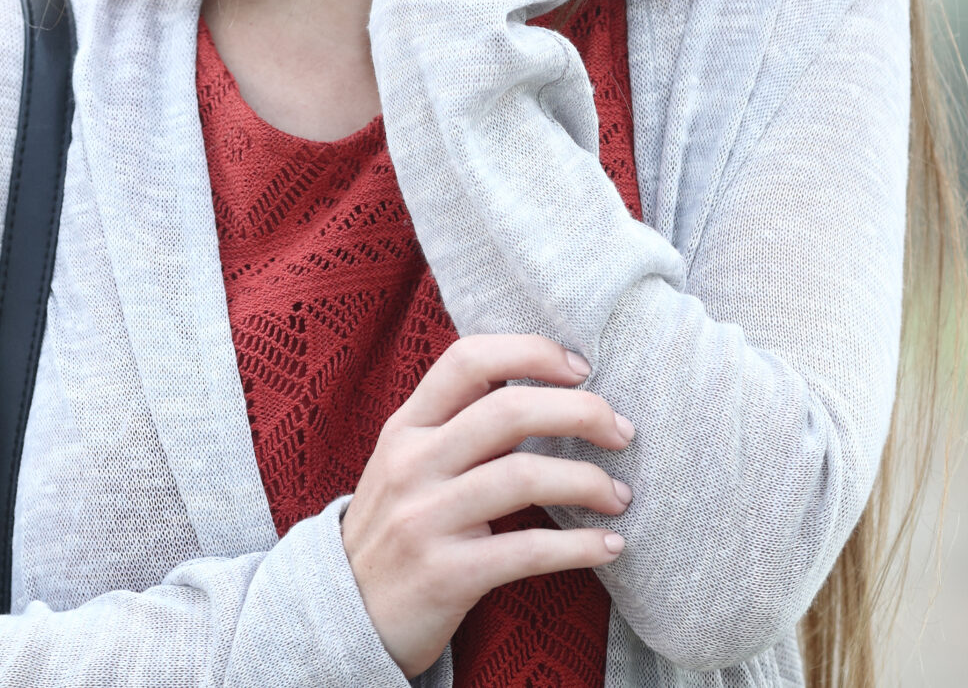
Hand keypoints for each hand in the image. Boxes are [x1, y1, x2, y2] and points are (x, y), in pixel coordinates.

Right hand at [341, 334, 634, 676]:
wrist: (345, 615)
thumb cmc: (394, 530)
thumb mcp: (405, 464)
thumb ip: (454, 426)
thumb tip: (541, 388)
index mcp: (405, 427)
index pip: (468, 359)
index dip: (532, 353)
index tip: (580, 370)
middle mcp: (412, 464)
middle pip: (508, 411)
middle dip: (581, 413)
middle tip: (622, 432)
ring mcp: (425, 519)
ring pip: (523, 477)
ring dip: (589, 482)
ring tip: (620, 496)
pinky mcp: (445, 575)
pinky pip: (527, 550)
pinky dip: (580, 546)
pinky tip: (610, 546)